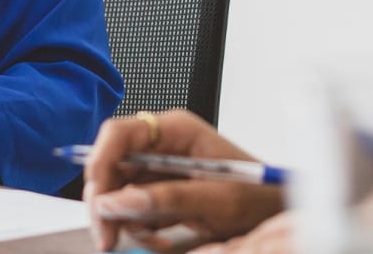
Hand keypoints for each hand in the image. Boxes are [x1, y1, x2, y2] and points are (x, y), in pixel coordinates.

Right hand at [84, 110, 283, 251]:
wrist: (276, 210)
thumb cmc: (258, 195)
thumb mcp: (216, 200)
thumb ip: (166, 199)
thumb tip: (118, 201)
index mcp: (176, 130)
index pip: (119, 134)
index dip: (100, 163)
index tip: (97, 199)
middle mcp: (162, 144)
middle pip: (111, 165)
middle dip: (105, 203)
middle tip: (106, 238)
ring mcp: (159, 167)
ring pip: (116, 190)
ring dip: (124, 221)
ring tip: (152, 241)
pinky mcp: (161, 190)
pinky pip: (132, 208)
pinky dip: (139, 229)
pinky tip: (160, 239)